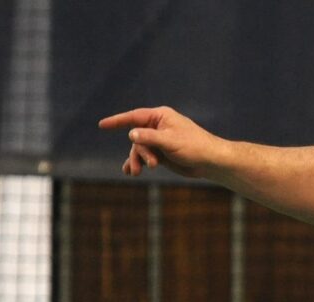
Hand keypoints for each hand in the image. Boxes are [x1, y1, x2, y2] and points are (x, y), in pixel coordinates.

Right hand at [97, 106, 222, 177]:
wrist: (211, 161)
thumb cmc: (194, 147)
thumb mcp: (170, 141)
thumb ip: (149, 137)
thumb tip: (131, 134)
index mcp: (160, 116)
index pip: (134, 117)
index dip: (117, 121)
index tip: (102, 125)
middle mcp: (158, 126)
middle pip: (136, 137)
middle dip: (138, 152)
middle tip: (151, 164)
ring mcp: (159, 140)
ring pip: (139, 149)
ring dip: (138, 160)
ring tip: (136, 173)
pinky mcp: (162, 152)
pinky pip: (144, 156)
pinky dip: (138, 163)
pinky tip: (130, 171)